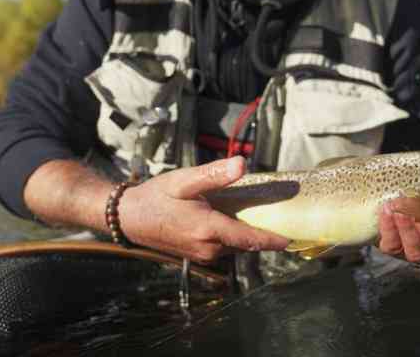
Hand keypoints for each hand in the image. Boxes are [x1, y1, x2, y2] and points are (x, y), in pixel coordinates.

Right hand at [119, 156, 289, 263]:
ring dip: (242, 232)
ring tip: (247, 211)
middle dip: (259, 231)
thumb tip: (242, 164)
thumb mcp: (185, 181)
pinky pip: (222, 247)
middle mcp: (208, 248)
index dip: (272, 241)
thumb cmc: (156, 196)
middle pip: (245, 242)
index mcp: (209, 230)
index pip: (250, 239)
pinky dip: (230, 235)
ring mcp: (202, 254)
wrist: (129, 217)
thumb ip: (215, 174)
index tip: (290, 241)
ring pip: (233, 245)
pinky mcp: (196, 255)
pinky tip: (226, 217)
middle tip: (273, 213)